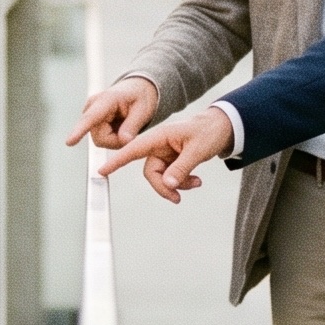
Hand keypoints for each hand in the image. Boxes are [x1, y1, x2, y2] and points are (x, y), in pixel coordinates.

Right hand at [67, 76, 160, 150]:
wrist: (134, 90)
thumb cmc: (139, 97)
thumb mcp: (143, 110)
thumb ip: (133, 126)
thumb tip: (124, 141)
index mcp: (106, 99)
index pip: (91, 117)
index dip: (80, 130)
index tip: (69, 142)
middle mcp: (92, 106)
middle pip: (100, 138)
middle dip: (117, 141)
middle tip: (131, 132)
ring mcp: (89, 114)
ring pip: (100, 141)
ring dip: (115, 140)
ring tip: (125, 126)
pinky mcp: (90, 122)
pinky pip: (101, 139)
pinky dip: (112, 138)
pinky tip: (118, 126)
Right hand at [97, 106, 234, 203]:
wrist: (222, 127)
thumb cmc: (208, 132)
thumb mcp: (198, 150)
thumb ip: (181, 167)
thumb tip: (168, 184)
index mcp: (160, 136)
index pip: (133, 148)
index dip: (117, 160)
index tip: (102, 170)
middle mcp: (159, 145)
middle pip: (150, 172)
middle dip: (163, 186)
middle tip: (178, 197)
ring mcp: (165, 153)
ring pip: (162, 177)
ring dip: (178, 185)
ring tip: (197, 183)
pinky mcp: (172, 159)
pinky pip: (171, 176)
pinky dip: (183, 182)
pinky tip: (196, 181)